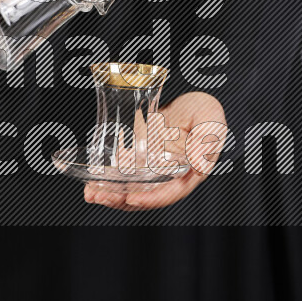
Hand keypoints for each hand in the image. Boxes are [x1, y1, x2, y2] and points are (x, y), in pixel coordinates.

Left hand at [84, 92, 226, 210]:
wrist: (190, 100)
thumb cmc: (204, 110)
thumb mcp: (211, 119)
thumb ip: (207, 139)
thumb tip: (198, 163)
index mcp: (190, 172)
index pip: (171, 192)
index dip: (152, 199)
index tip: (132, 199)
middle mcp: (169, 175)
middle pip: (146, 195)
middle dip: (121, 200)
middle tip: (100, 196)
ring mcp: (153, 168)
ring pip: (131, 188)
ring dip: (111, 193)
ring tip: (91, 193)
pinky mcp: (139, 158)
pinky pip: (122, 173)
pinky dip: (107, 179)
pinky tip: (91, 179)